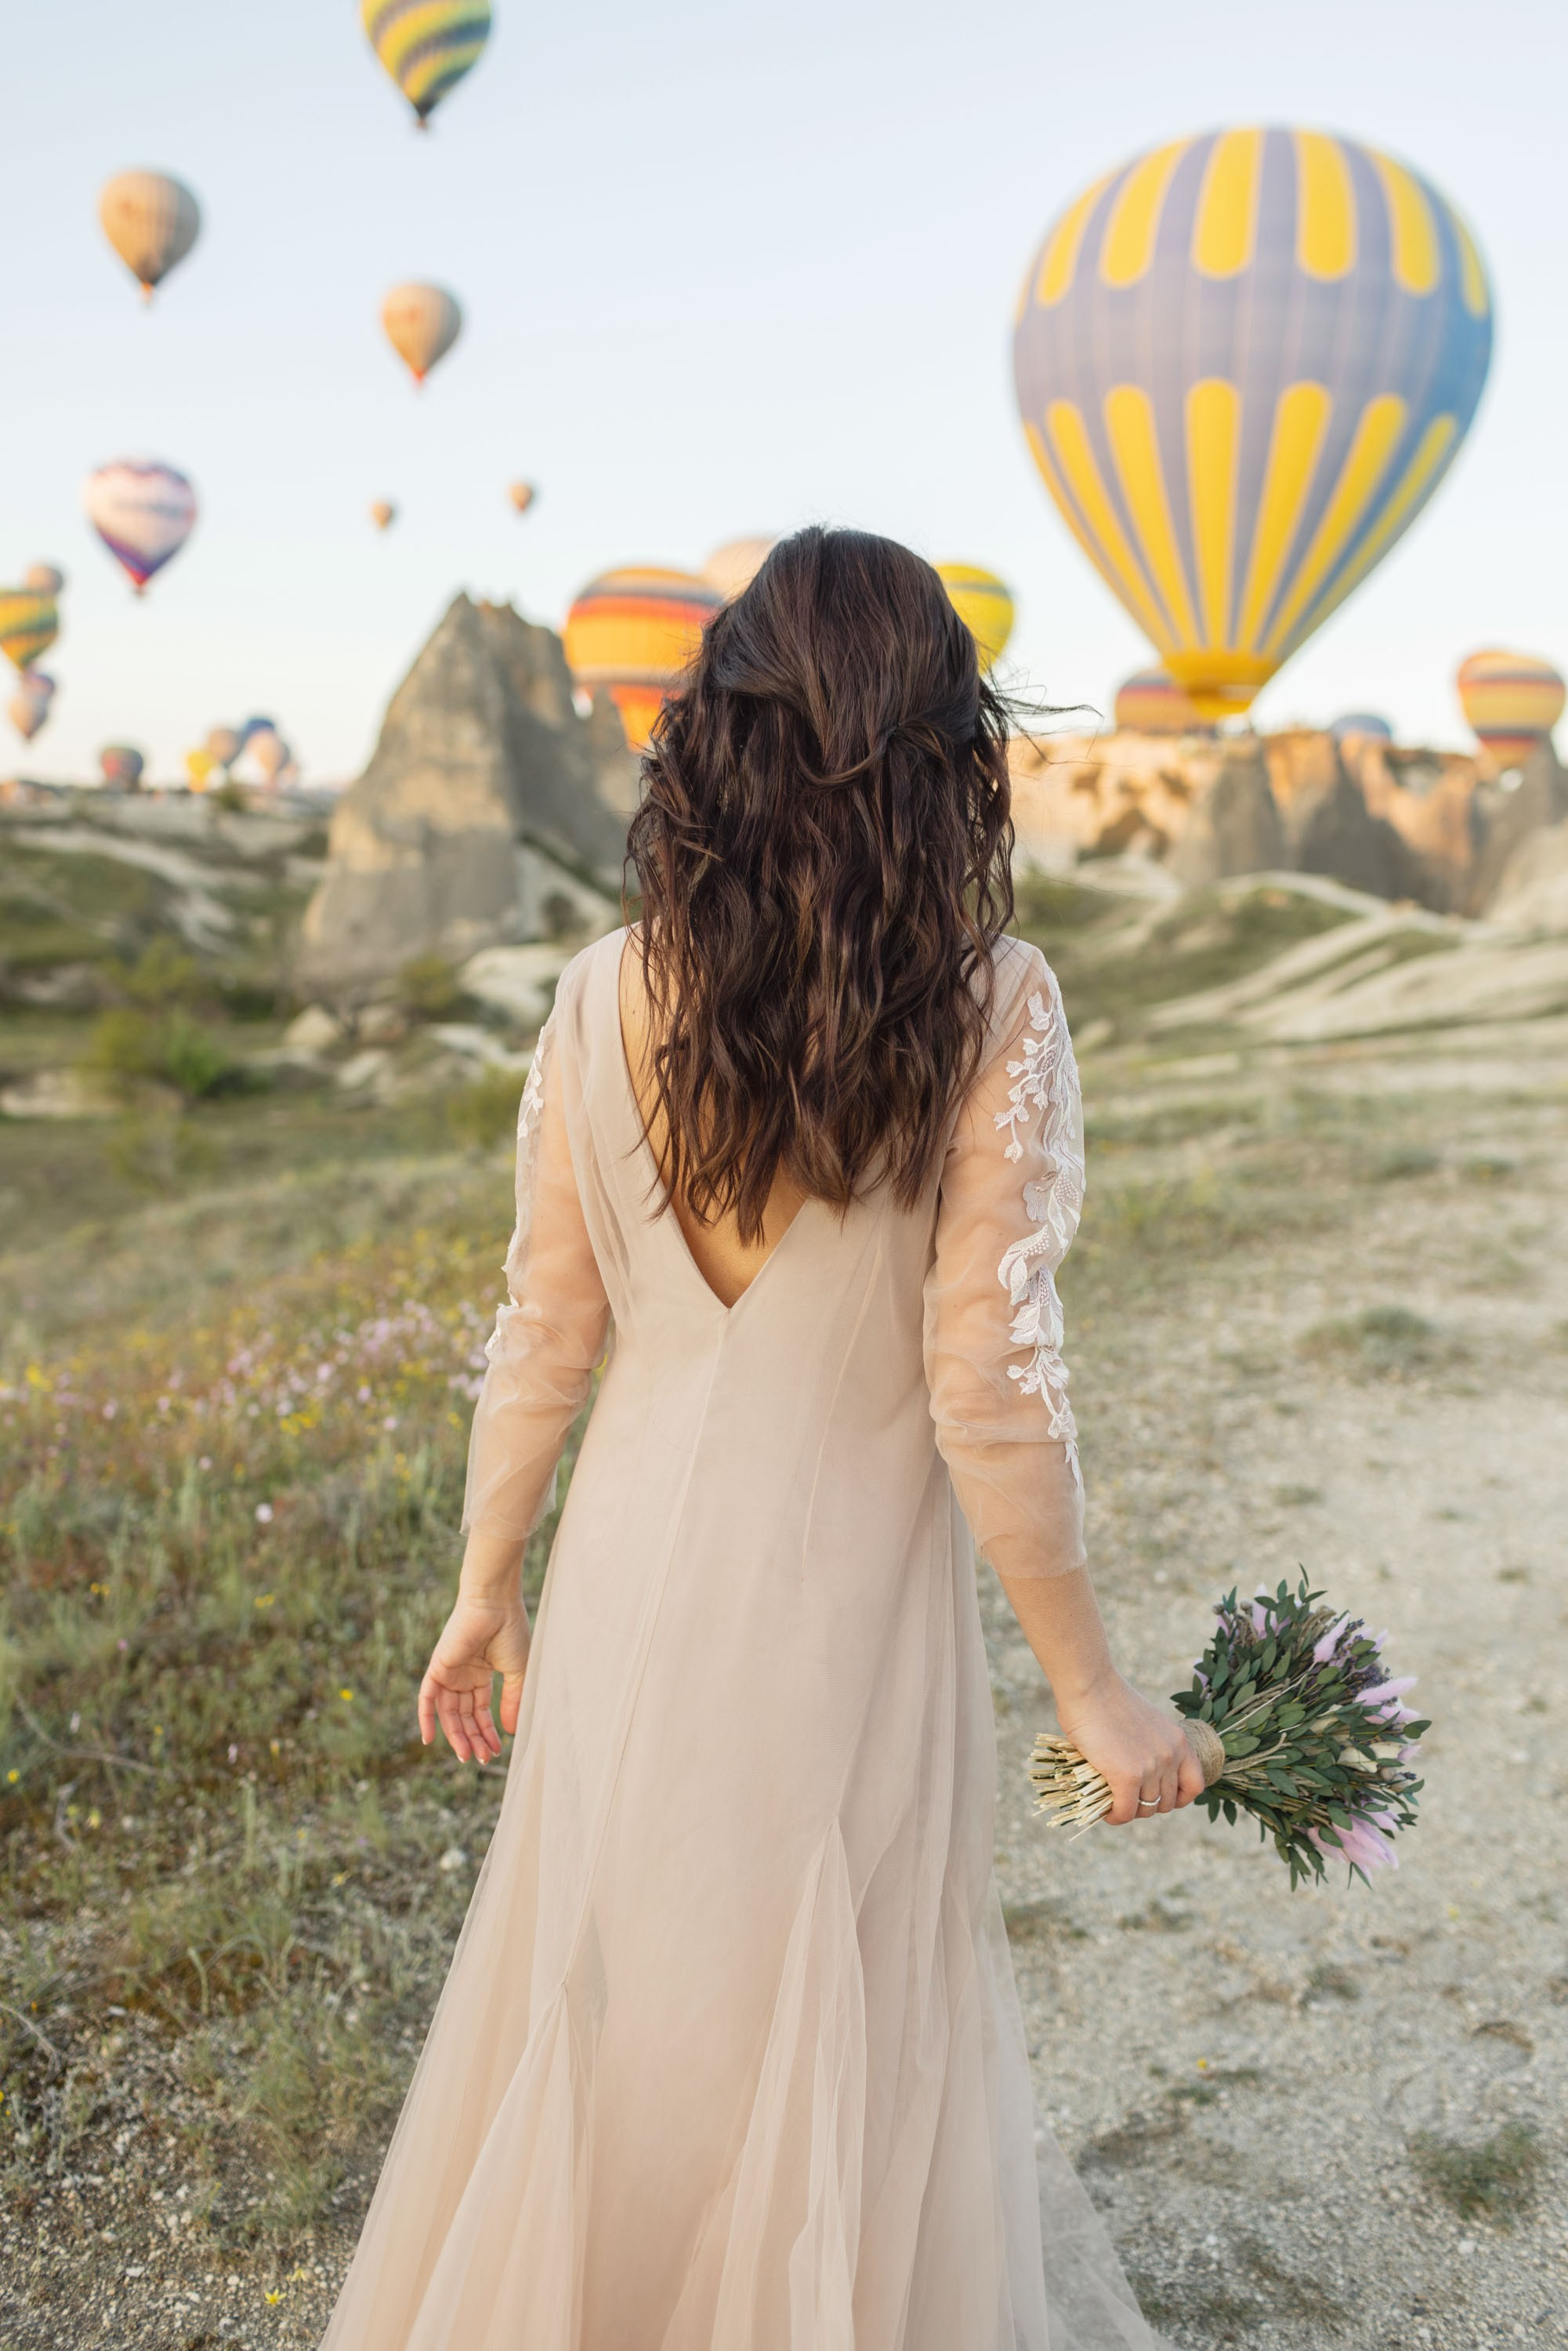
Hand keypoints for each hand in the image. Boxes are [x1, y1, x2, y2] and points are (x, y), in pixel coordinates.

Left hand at [417, 1595, 530, 1763]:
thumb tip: (513, 1731)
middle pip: (464, 1716)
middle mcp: (463, 1676)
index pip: (480, 1710)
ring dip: (457, 1735)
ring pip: (448, 1712)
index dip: (488, 1731)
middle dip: (473, 1738)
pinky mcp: (437, 1667)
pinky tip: (430, 1740)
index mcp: (481, 1674)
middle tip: (482, 1759)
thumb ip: (513, 1701)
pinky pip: (426, 1698)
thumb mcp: (517, 1673)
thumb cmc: (510, 1631)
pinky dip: (425, 1718)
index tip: (497, 1751)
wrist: (495, 1604)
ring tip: (468, 1756)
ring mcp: (449, 1672)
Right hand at [1053, 1670, 1205, 1825]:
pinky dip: (1115, 1817)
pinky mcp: (1128, 1776)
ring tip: (1113, 1806)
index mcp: (1179, 1741)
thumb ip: (1150, 1747)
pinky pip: (1125, 1811)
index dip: (1179, 1799)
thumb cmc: (1108, 1698)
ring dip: (1129, 1811)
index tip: (1160, 1798)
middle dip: (1148, 1806)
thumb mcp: (1145, 1723)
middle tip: (1127, 1800)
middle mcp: (1171, 1756)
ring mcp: (1151, 1767)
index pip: (1195, 1785)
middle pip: (1167, 1802)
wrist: (1090, 1685)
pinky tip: (1106, 1813)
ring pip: (1145, 1809)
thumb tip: (1136, 1774)